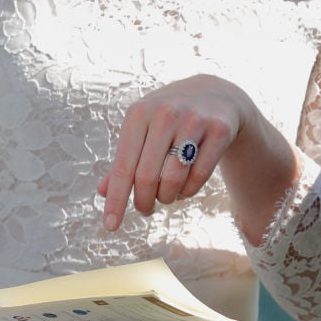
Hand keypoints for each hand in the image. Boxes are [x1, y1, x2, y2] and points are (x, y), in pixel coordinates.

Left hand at [98, 74, 251, 230]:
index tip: (110, 226)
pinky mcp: (218, 130)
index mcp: (139, 112)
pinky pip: (199, 176)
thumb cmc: (169, 118)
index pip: (122, 165)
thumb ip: (124, 159)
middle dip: (143, 201)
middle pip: (146, 176)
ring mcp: (193, 120)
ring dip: (167, 198)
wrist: (215, 94)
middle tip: (144, 208)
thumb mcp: (142, 128)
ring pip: (173, 179)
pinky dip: (188, 191)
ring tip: (165, 196)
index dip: (115, 198)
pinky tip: (184, 188)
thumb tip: (102, 192)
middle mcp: (164, 113)